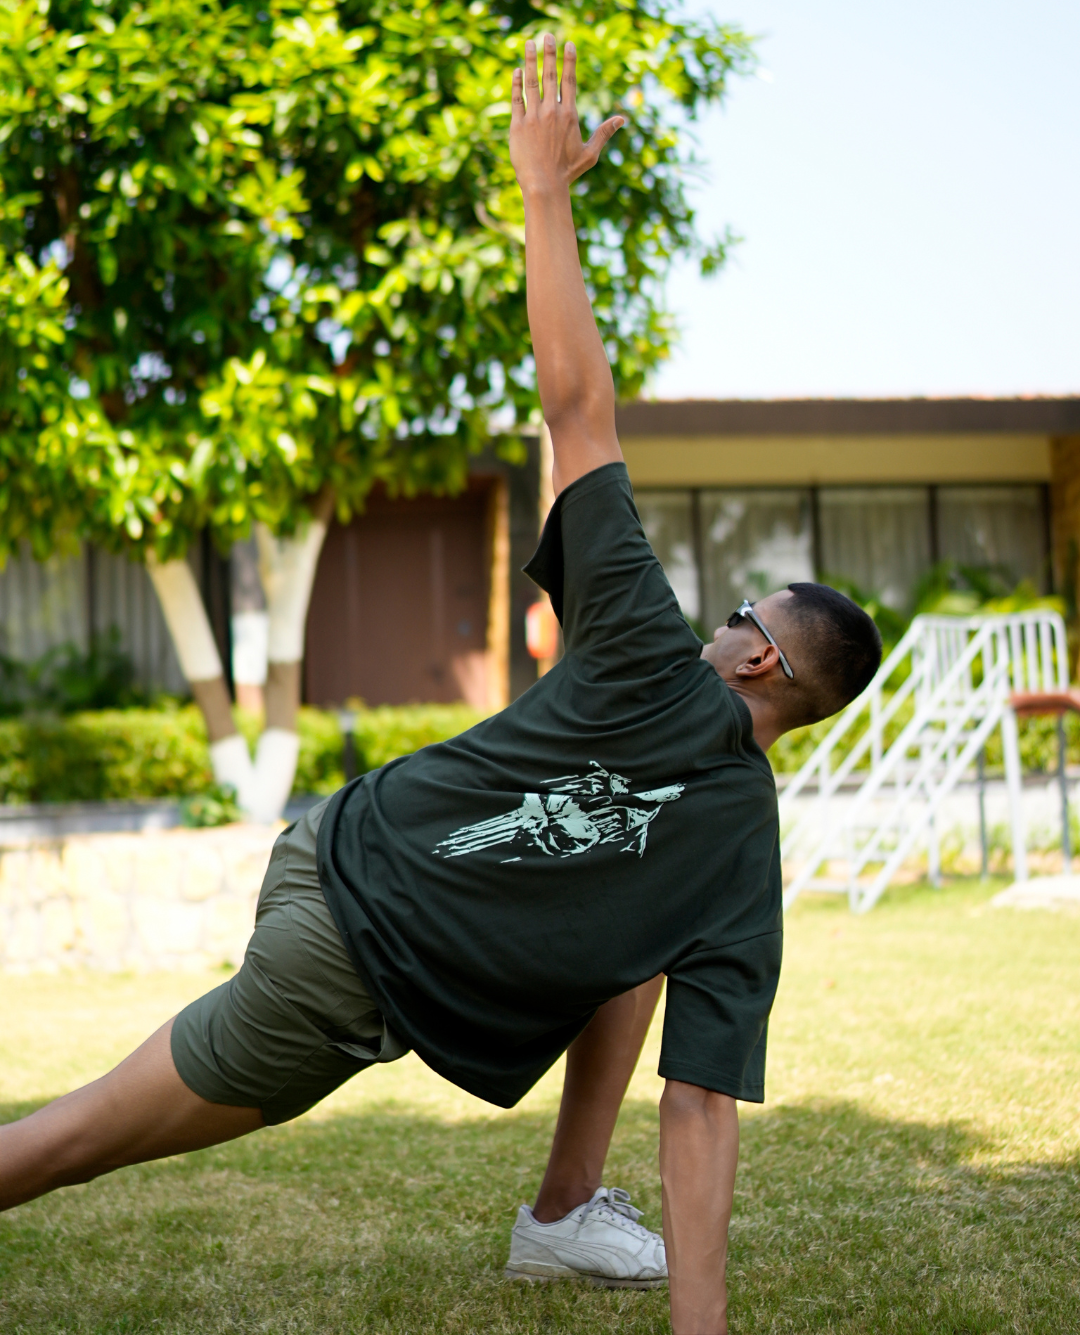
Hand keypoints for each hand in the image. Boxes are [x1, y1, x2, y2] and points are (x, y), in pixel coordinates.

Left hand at [510, 34, 624, 195]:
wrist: (544, 185)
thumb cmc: (567, 172)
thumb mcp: (590, 153)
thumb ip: (604, 133)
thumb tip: (622, 119)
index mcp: (569, 115)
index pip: (569, 81)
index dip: (569, 61)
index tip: (568, 44)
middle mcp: (551, 112)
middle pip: (550, 76)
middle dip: (549, 53)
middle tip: (548, 35)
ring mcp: (533, 117)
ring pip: (531, 83)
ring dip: (530, 61)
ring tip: (529, 43)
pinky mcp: (517, 126)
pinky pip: (516, 99)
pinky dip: (516, 84)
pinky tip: (517, 70)